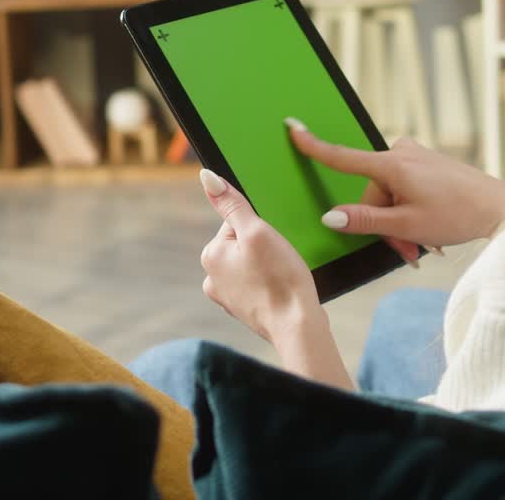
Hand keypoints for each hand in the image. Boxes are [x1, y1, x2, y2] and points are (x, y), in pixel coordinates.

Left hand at [197, 168, 319, 342]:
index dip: (261, 228)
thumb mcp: (257, 232)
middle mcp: (212, 277)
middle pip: (245, 244)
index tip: (272, 245)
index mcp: (211, 255)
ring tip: (282, 277)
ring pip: (253, 264)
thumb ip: (232, 204)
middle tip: (280, 262)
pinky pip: (259, 284)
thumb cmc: (280, 279)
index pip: (237, 223)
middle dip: (265, 248)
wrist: (297, 327)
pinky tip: (281, 290)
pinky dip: (271, 284)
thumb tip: (207, 176)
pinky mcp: (245, 309)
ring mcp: (227, 296)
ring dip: (269, 266)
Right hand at [287, 119, 504, 258]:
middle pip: (371, 193)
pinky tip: (428, 230)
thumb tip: (331, 216)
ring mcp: (416, 157)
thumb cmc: (458, 215)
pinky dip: (410, 211)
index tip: (292, 127)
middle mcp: (402, 153)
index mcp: (392, 165)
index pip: (342, 157)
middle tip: (406, 251)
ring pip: (389, 195)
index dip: (314, 145)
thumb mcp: (406, 225)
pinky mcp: (427, 164)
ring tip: (421, 245)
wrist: (500, 208)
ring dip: (398, 222)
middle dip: (382, 223)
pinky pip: (405, 189)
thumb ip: (365, 220)